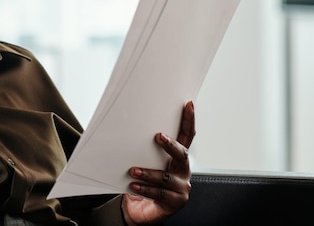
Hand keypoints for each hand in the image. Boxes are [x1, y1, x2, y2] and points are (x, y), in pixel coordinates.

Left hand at [122, 101, 195, 224]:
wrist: (139, 210)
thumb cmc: (141, 182)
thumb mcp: (142, 162)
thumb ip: (142, 148)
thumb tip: (126, 127)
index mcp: (177, 158)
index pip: (186, 136)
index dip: (189, 120)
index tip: (188, 105)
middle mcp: (183, 170)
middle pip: (182, 154)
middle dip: (170, 145)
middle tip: (157, 136)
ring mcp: (182, 187)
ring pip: (166, 176)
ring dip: (148, 172)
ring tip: (133, 170)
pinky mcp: (176, 201)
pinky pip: (160, 193)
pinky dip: (146, 188)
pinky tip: (134, 185)